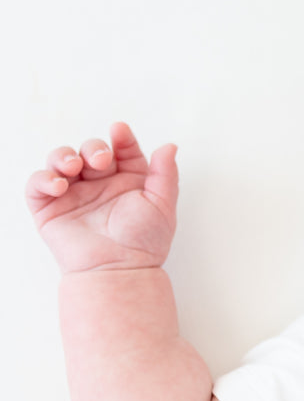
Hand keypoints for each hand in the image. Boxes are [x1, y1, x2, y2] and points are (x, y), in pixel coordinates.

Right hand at [25, 121, 178, 273]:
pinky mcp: (50, 207)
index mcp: (127, 181)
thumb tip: (169, 146)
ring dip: (64, 156)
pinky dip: (44, 178)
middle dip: (93, 148)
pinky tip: (59, 184)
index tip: (120, 131)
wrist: (119, 269)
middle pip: (90, 150)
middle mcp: (100, 184)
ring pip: (61, 159)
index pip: (121, 150)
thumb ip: (165, 174)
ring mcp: (74, 194)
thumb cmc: (143, 242)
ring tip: (75, 167)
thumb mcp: (162, 205)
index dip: (121, 138)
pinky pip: (38, 184)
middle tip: (101, 161)